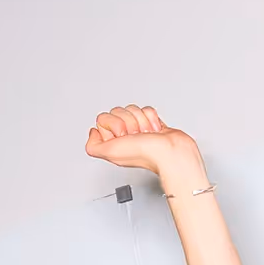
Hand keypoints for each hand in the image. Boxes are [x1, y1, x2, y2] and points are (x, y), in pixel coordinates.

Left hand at [85, 104, 205, 190]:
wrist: (170, 152)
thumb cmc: (146, 155)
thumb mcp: (110, 153)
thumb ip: (93, 147)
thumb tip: (93, 132)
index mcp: (112, 142)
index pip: (103, 118)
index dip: (113, 125)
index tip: (122, 137)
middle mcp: (124, 136)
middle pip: (117, 111)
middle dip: (129, 122)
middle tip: (136, 136)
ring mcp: (138, 129)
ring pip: (132, 109)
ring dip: (141, 121)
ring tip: (146, 135)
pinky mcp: (150, 123)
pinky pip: (146, 109)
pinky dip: (152, 118)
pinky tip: (154, 131)